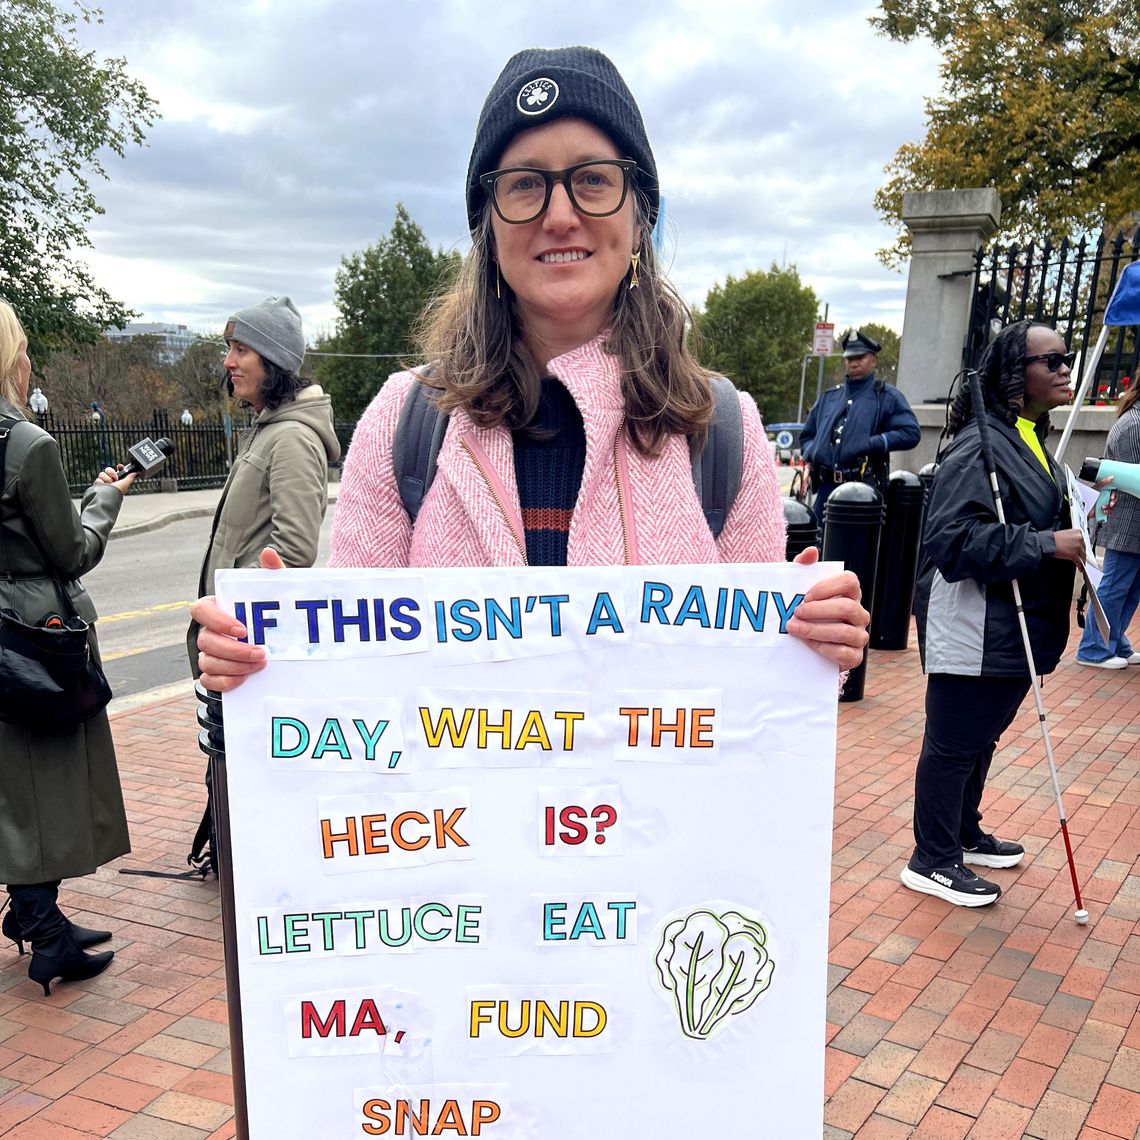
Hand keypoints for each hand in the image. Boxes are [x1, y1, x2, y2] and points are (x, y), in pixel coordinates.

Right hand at [94, 465, 136, 493]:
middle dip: (111, 472)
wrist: (107, 497)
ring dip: (106, 478)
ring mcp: (104, 482)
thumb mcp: (126, 484)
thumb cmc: (117, 492)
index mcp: (119, 480)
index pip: (118, 470)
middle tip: (115, 478)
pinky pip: (97, 479)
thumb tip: (136, 473)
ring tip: (109, 484)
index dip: (119, 467)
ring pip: (102, 474)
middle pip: (108, 470)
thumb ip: (130, 477)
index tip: (120, 466)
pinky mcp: (98, 485)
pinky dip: (100, 482)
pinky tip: (103, 486)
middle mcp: (111, 481)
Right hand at [192, 548, 284, 690]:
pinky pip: (209, 681)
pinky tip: (244, 680)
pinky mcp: (215, 674)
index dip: (217, 621)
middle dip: (233, 650)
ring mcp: (210, 653)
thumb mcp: (277, 593)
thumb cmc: (275, 612)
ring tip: (259, 666)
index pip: (200, 610)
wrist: (286, 640)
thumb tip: (269, 553)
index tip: (243, 629)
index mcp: (217, 609)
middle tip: (260, 653)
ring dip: (233, 667)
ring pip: (207, 662)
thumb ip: (273, 574)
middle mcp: (209, 631)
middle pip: (205, 641)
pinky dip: (224, 683)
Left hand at [785, 547, 869, 669]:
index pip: (850, 581)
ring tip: (794, 628)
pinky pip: (844, 653)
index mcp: (849, 595)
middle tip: (795, 613)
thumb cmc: (806, 615)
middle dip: (818, 611)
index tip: (805, 596)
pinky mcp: (854, 657)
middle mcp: (859, 614)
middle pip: (847, 607)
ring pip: (845, 631)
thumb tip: (811, 552)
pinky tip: (807, 644)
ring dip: (815, 630)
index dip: (827, 587)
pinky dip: (824, 648)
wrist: (805, 650)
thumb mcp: (800, 592)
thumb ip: (803, 569)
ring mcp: (859, 636)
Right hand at [1051, 529, 1085, 565]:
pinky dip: (1080, 566)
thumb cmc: (1052, 539)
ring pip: (1083, 555)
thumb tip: (1073, 544)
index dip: (1081, 546)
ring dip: (1082, 560)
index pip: (1083, 541)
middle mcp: (1080, 538)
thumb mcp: (1065, 534)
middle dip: (1081, 553)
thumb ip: (1072, 538)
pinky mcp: (1074, 554)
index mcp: (1078, 532)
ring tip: (1081, 564)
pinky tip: (1080, 568)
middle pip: (1084, 548)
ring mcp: (1078, 546)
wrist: (1047, 543)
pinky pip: (1079, 562)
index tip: (1081, 549)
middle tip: (1080, 557)